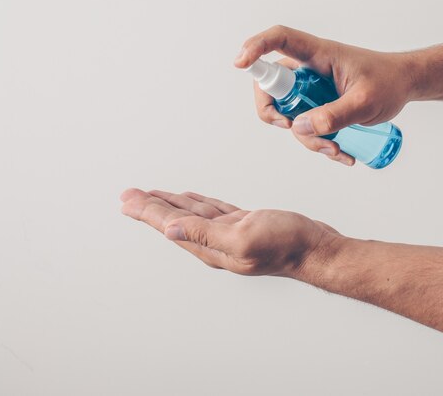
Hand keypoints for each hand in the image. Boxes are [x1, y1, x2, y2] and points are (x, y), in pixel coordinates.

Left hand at [120, 188, 342, 276]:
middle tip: (129, 195)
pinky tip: (189, 200)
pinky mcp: (243, 224)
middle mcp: (215, 242)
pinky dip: (196, 204)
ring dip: (171, 204)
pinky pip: (212, 211)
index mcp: (210, 247)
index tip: (127, 200)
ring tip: (151, 196)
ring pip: (192, 214)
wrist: (315, 248)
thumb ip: (204, 234)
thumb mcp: (242, 238)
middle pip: (176, 220)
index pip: (171, 226)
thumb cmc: (285, 245)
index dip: (147, 212)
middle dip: (151, 207)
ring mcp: (229, 233)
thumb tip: (169, 231)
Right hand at [235, 25, 416, 164]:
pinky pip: (305, 126)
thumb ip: (335, 115)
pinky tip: (341, 153)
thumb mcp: (365, 102)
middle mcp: (309, 69)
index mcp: (319, 55)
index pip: (280, 39)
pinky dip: (317, 142)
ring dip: (307, 138)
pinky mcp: (317, 104)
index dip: (256, 47)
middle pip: (272, 85)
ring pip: (289, 113)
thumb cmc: (389, 83)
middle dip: (275, 113)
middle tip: (291, 128)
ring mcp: (311, 88)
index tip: (240, 63)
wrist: (405, 86)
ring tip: (338, 150)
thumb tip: (299, 127)